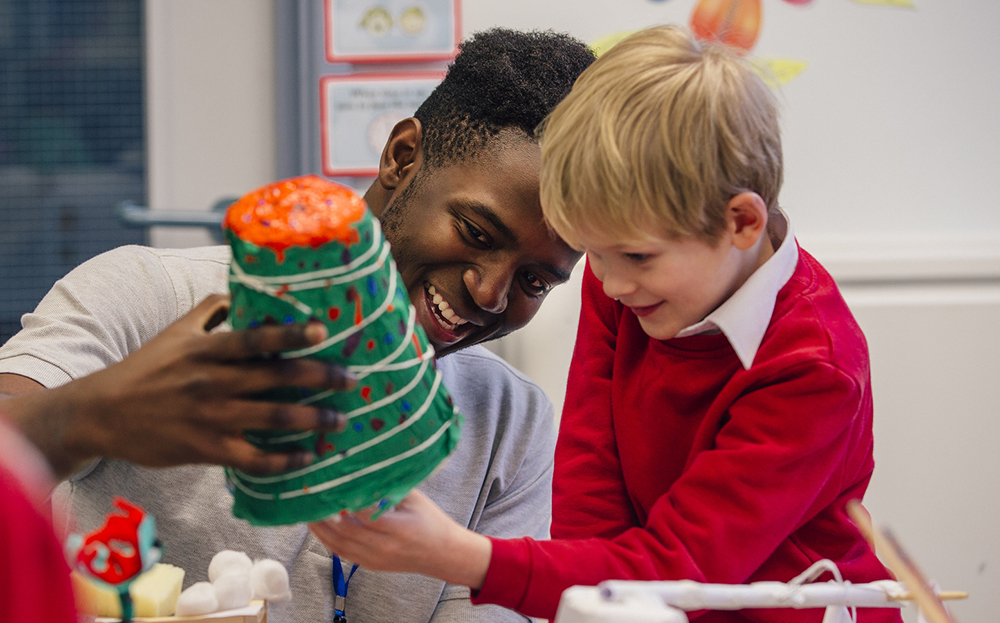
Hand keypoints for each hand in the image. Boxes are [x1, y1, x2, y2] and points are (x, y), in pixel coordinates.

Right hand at [0, 295, 355, 478]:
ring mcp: (211, 417)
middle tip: (351, 380)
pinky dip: (283, 460)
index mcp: (206, 350)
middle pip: (276, 378)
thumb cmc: (145, 368)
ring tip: (339, 421)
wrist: (103, 414)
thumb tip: (246, 292)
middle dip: (320, 378)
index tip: (323, 332)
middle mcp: (212, 381)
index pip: (255, 338)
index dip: (290, 335)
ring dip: (312, 420)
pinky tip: (306, 458)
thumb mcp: (175, 332)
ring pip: (273, 417)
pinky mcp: (206, 449)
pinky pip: (254, 458)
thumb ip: (212, 310)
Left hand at [309, 489, 491, 588]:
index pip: (363, 513)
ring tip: (307, 511)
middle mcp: (384, 546)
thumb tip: (366, 468)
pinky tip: (319, 527)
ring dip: (320, 529)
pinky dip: (327, 540)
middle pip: (344, 531)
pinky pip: (342, 553)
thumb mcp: (415, 498)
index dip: (343, 500)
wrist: (442, 554)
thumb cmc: (431, 521)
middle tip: (308, 496)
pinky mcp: (370, 565)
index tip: (329, 484)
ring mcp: (375, 559)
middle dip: (323, 515)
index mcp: (398, 527)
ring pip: (339, 545)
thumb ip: (390, 487)